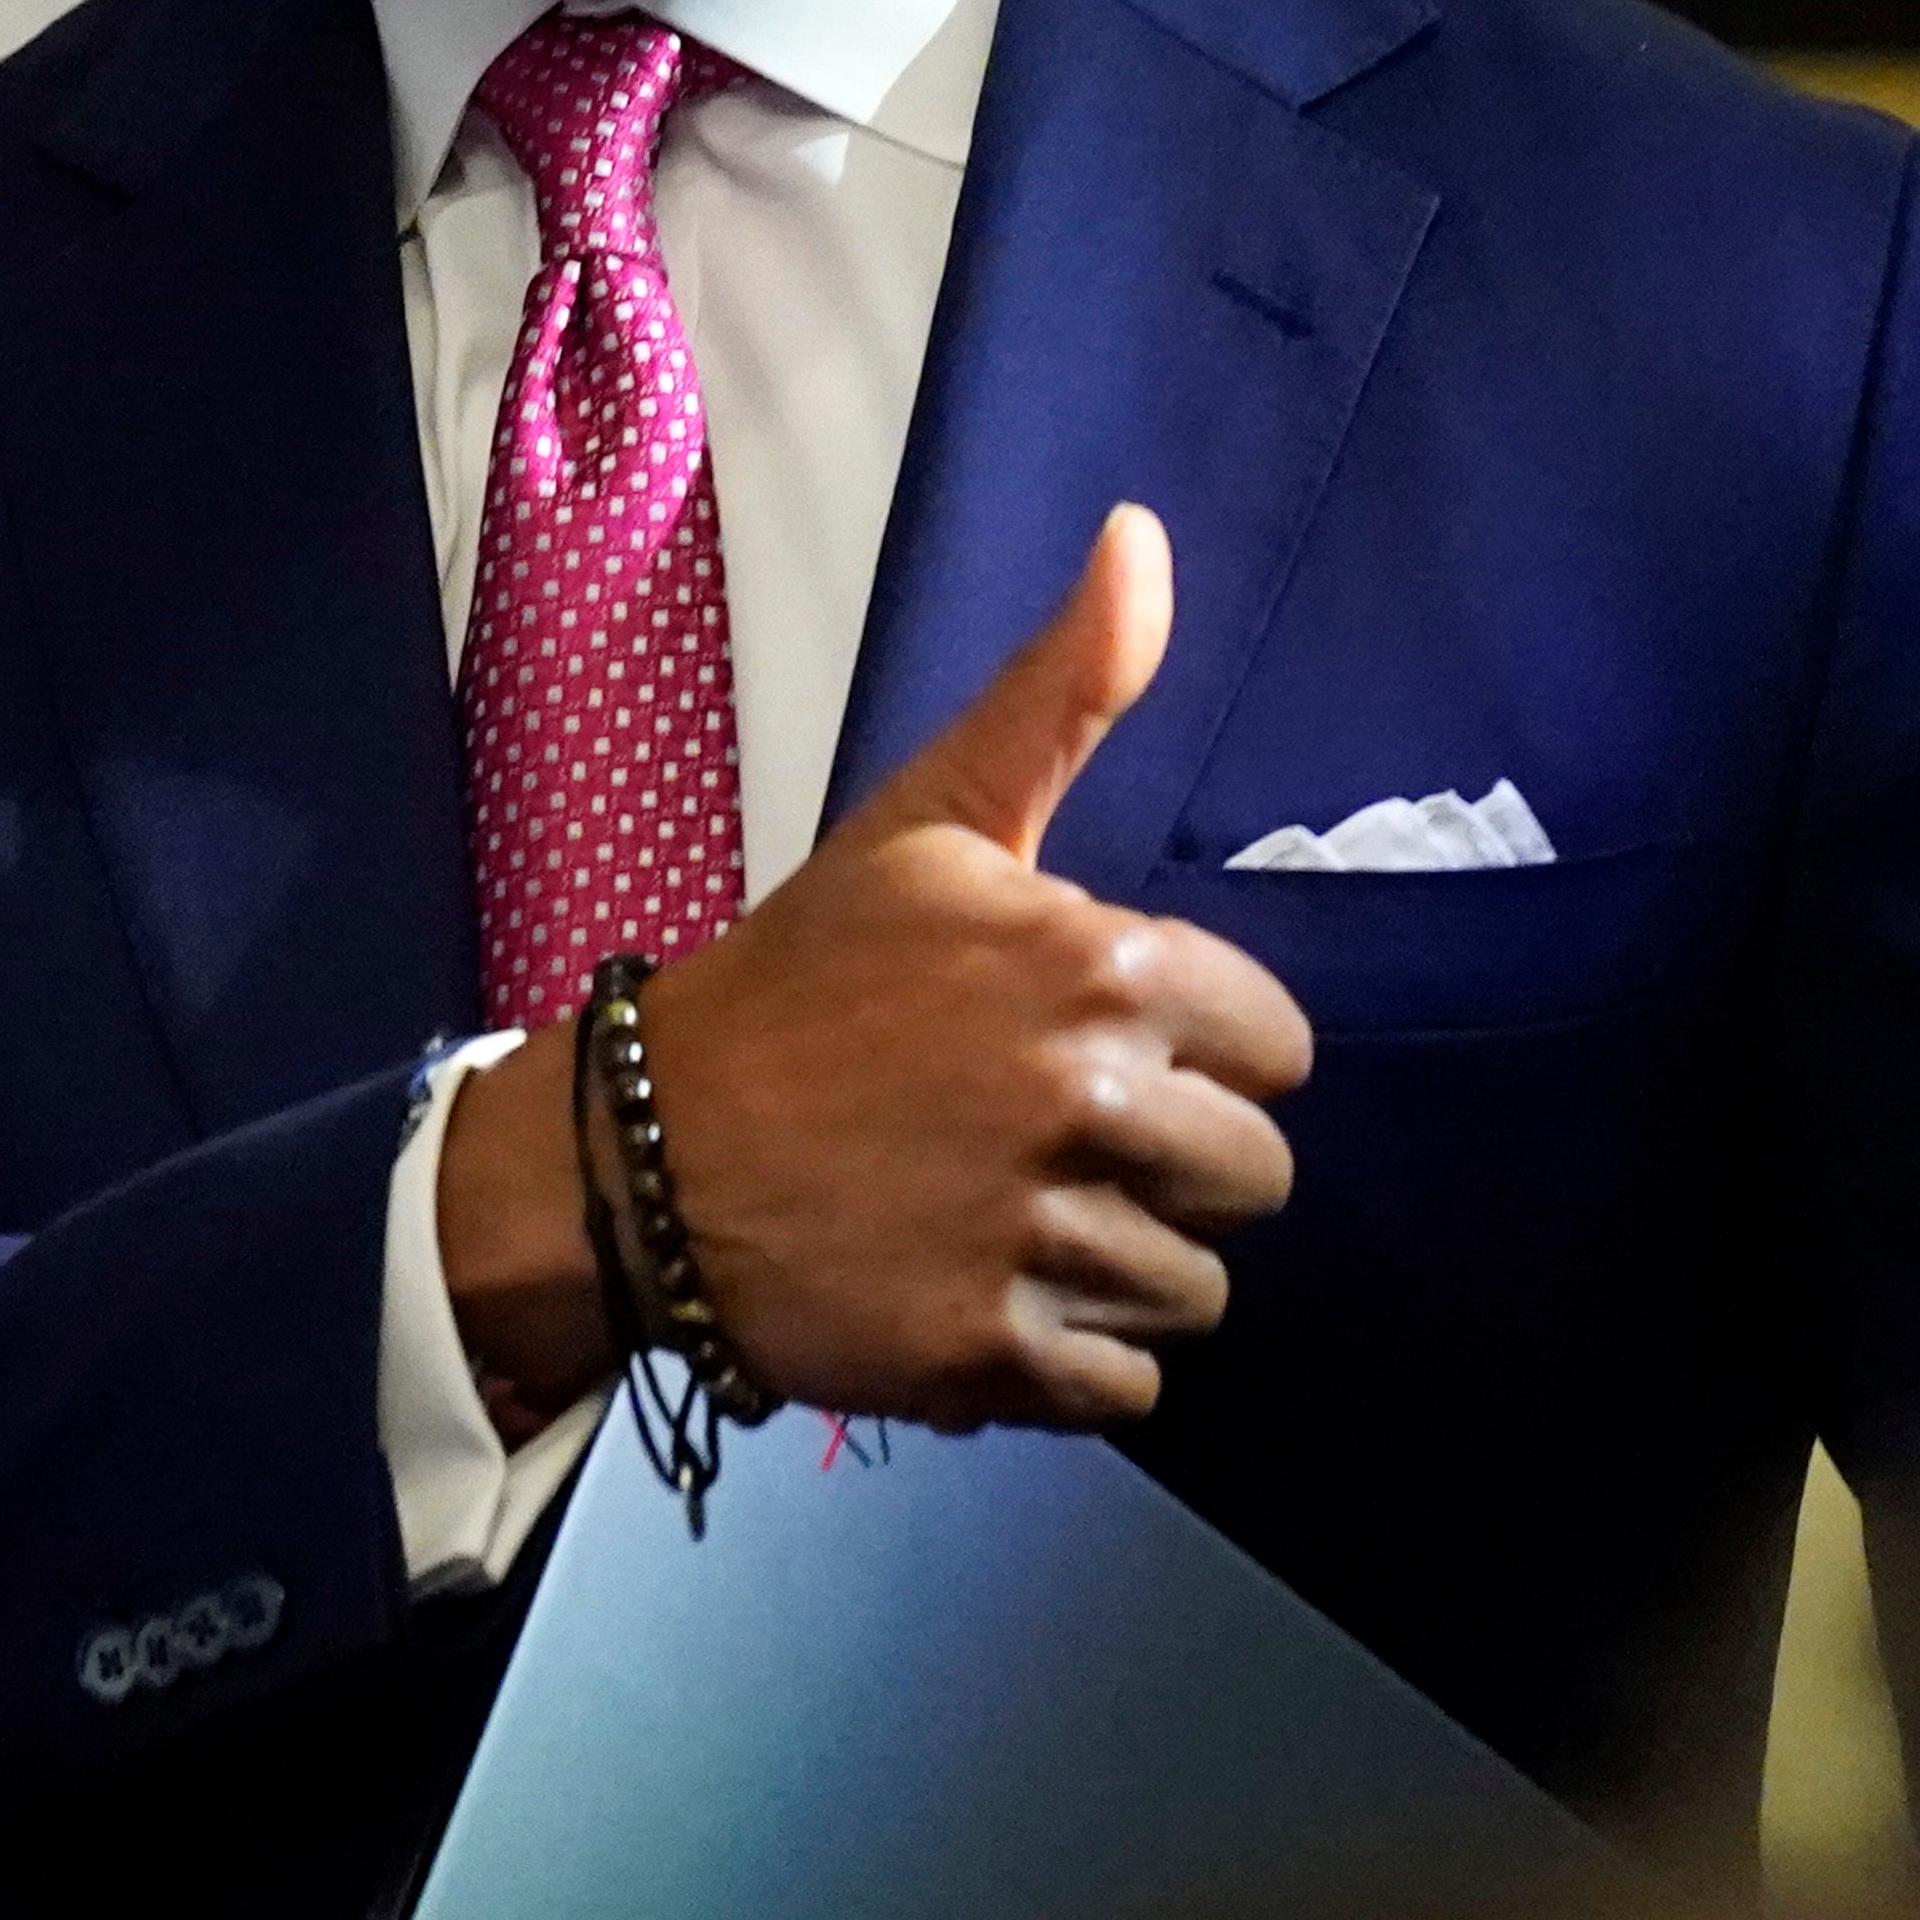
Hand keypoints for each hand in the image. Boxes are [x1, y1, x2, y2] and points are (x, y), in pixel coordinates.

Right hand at [441, 505, 1312, 1430]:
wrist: (639, 1151)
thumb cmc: (804, 978)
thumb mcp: (934, 816)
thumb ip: (1065, 692)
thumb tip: (1142, 531)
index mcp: (1102, 963)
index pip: (1279, 1047)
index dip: (1202, 1052)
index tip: (1103, 1050)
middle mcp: (1087, 1101)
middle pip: (1254, 1177)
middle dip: (1175, 1171)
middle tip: (1054, 1146)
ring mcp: (1038, 1235)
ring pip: (1198, 1290)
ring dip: (1126, 1272)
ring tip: (1017, 1222)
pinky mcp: (990, 1356)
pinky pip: (1128, 1388)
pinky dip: (1073, 1365)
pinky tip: (991, 1300)